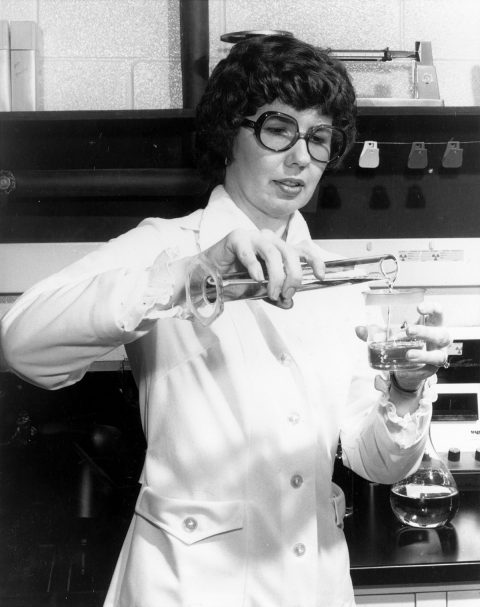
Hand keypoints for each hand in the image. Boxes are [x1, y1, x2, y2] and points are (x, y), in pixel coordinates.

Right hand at [201, 229, 325, 307]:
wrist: (208, 276)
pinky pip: (249, 252)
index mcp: (279, 249)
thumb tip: (289, 303)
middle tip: (287, 293)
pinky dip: (255, 266)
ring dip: (276, 275)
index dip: (314, 260)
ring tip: (271, 292)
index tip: (320, 275)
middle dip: (293, 275)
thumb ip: (276, 296)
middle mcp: (269, 240)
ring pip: (273, 252)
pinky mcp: (237, 238)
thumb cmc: (235, 279)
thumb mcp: (261, 290)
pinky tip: (257, 278)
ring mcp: (253, 237)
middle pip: (290, 253)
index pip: (302, 250)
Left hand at [356, 302, 451, 390]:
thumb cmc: (404, 343)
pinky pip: (430, 367)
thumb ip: (376, 332)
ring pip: (438, 354)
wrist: (408, 366)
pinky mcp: (432, 368)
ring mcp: (438, 354)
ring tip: (408, 354)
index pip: (438, 312)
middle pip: (440, 333)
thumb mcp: (391, 335)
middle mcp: (438, 339)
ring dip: (423, 353)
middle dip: (425, 331)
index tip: (418, 308)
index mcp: (431, 324)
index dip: (432, 308)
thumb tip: (358, 329)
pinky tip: (409, 362)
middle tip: (409, 330)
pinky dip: (420, 365)